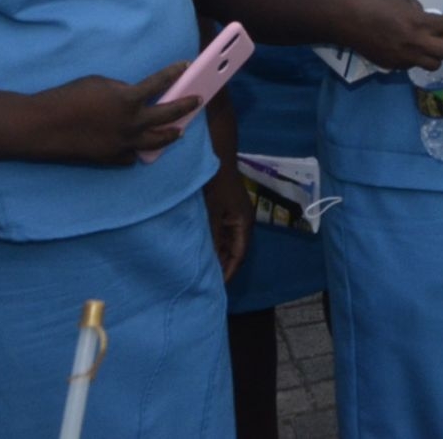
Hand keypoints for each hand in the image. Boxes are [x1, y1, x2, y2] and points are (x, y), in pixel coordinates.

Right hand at [30, 62, 197, 165]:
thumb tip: (134, 96)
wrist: (43, 125)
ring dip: (170, 134)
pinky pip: (131, 155)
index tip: (185, 66)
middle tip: (197, 101)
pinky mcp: (110, 158)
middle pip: (168, 116)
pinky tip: (142, 148)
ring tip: (179, 131)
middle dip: (186, 107)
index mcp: (129, 100)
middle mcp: (131, 124)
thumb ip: (122, 89)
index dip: (174, 73)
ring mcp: (122, 144)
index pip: (160, 83)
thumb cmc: (68, 97)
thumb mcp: (99, 83)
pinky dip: (137, 150)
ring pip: (156, 141)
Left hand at [202, 159, 252, 282]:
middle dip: (222, 266)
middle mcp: (241, 222)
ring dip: (216, 255)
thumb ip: (212, 237)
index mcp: (243, 224)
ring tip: (201, 270)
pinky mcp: (223, 210)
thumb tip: (209, 263)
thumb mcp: (212, 212)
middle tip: (205, 283)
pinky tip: (199, 249)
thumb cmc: (216, 183)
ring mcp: (232, 215)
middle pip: (233, 250)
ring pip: (225, 242)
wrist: (216, 155)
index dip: (228, 272)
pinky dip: (212, 243)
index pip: (238, 255)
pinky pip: (219, 232)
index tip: (214, 287)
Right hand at [341, 0, 442, 71]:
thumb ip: (416, 7)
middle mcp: (416, 44)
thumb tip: (423, 16)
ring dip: (434, 55)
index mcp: (419, 23)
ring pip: (433, 65)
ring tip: (426, 46)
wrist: (345, 20)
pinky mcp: (392, 66)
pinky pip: (412, 66)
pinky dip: (414, 58)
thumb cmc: (372, 2)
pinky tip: (405, 48)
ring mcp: (404, 58)